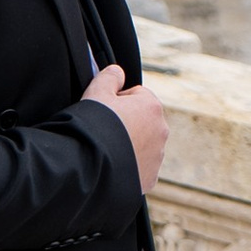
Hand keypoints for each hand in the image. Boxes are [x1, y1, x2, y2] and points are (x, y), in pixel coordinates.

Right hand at [82, 64, 166, 185]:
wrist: (89, 167)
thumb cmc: (93, 126)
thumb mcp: (97, 92)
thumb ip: (109, 76)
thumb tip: (117, 71)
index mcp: (152, 107)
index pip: (137, 95)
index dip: (117, 100)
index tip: (104, 110)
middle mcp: (161, 132)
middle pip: (142, 120)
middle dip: (126, 123)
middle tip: (104, 130)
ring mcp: (157, 157)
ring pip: (142, 144)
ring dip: (129, 144)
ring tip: (107, 148)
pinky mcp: (149, 178)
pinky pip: (140, 167)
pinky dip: (129, 165)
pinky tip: (112, 165)